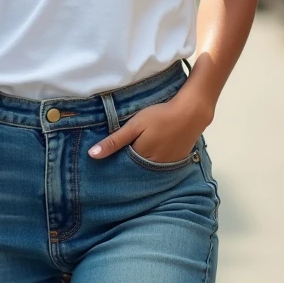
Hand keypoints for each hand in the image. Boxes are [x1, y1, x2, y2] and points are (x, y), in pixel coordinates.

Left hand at [88, 86, 212, 162]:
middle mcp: (153, 167)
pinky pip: (159, 166)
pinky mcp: (176, 161)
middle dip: (125, 165)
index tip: (104, 159)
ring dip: (139, 164)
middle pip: (134, 170)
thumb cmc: (160, 116)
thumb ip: (114, 141)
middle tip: (118, 155)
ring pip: (147, 169)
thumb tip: (92, 155)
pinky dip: (152, 162)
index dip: (113, 162)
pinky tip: (150, 153)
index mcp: (140, 158)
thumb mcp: (134, 125)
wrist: (191, 112)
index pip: (121, 167)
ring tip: (133, 153)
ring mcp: (166, 166)